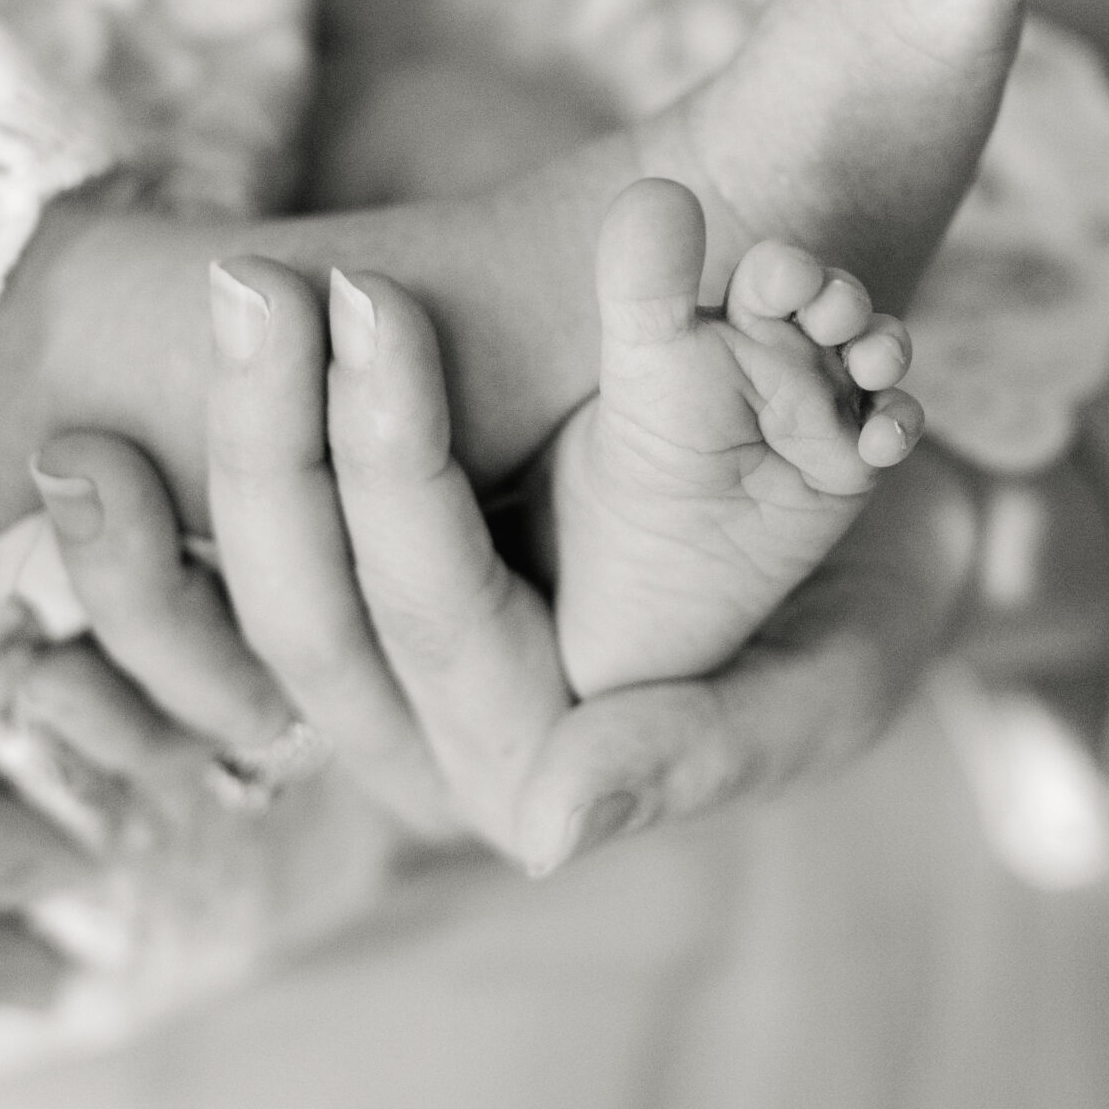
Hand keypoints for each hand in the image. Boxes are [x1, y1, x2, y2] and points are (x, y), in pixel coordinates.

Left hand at [181, 254, 981, 872]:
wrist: (871, 549)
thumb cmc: (865, 618)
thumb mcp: (819, 690)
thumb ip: (699, 755)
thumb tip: (543, 831)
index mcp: (527, 775)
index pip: (420, 612)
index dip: (382, 457)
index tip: (373, 300)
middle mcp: (434, 736)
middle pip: (305, 597)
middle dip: (269, 433)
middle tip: (259, 277)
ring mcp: (396, 666)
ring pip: (269, 561)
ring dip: (242, 416)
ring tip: (238, 277)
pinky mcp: (382, 584)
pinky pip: (284, 522)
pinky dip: (255, 418)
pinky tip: (241, 307)